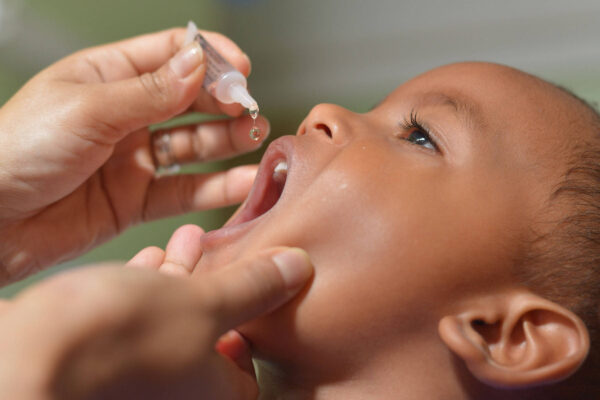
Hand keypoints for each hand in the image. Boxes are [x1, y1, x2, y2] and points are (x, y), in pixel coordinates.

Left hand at [0, 28, 268, 282]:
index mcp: (106, 78)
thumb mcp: (87, 109)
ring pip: (193, 145)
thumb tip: (199, 62)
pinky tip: (241, 181)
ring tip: (256, 136)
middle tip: (250, 107)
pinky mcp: (135, 200)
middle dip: (224, 100)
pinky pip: (184, 191)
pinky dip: (215, 188)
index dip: (209, 57)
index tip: (242, 68)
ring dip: (227, 140)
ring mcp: (132, 159)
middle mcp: (124, 116)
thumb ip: (150, 92)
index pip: (169, 55)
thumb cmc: (15, 150)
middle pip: (189, 100)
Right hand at [0, 242, 311, 398]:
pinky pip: (133, 324)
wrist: (25, 357)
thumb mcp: (204, 302)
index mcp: (210, 398)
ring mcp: (135, 383)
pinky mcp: (100, 363)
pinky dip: (146, 290)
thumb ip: (255, 287)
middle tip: (222, 251)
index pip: (248, 371)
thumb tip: (299, 267)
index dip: (254, 325)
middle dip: (215, 286)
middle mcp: (174, 397)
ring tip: (187, 240)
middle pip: (207, 340)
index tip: (254, 289)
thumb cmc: (122, 339)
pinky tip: (147, 259)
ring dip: (180, 279)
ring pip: (168, 324)